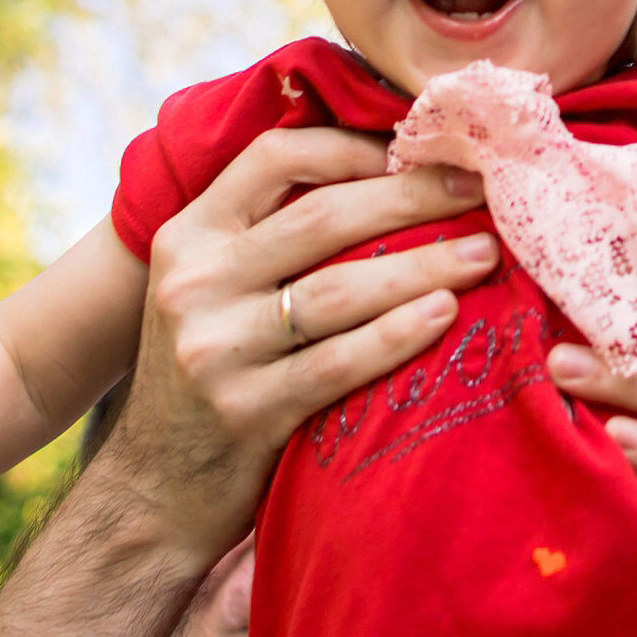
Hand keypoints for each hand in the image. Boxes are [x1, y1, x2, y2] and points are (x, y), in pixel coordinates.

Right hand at [104, 126, 496, 557]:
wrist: (152, 489)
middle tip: (480, 191)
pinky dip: (399, 335)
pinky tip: (445, 315)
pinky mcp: (246, 410)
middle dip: (413, 197)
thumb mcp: (210, 289)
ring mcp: (215, 348)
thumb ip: (266, 235)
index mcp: (188, 235)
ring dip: (425, 265)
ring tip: (484, 255)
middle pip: (324, 216)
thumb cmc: (209, 373)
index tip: (421, 150)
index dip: (353, 147)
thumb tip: (381, 171)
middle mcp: (194, 281)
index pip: (275, 157)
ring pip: (339, 289)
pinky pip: (339, 363)